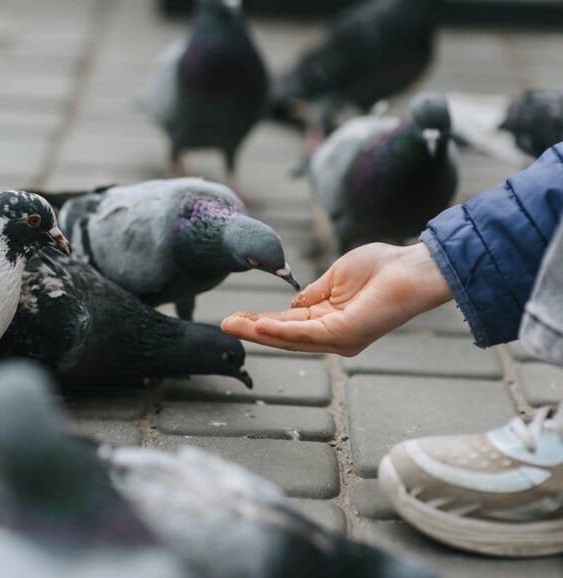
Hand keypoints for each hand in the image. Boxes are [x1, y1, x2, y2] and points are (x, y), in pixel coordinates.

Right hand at [220, 243, 452, 355]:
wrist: (411, 268)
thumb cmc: (382, 268)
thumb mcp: (334, 278)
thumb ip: (312, 293)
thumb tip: (291, 302)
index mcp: (329, 320)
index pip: (288, 322)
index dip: (262, 320)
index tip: (236, 316)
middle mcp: (332, 335)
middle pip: (283, 335)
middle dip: (252, 329)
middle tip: (224, 324)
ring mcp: (338, 338)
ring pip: (289, 338)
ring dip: (258, 331)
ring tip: (232, 324)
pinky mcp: (344, 335)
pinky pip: (305, 334)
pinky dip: (280, 331)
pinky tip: (259, 326)